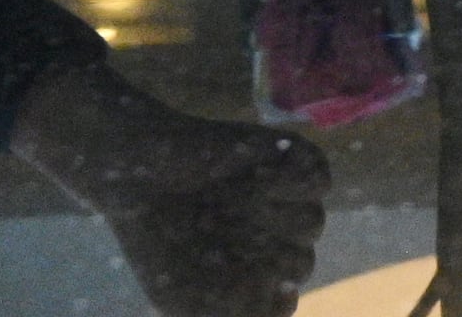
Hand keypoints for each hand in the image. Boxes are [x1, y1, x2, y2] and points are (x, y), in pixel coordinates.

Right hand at [13, 58, 326, 316]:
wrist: (141, 173)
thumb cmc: (160, 240)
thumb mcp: (186, 296)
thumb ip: (238, 313)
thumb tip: (283, 301)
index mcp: (251, 268)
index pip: (284, 294)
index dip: (275, 297)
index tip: (249, 286)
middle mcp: (271, 236)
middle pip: (300, 263)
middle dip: (268, 262)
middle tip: (232, 244)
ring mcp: (284, 198)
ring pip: (311, 224)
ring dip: (277, 222)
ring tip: (237, 205)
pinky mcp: (291, 160)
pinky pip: (319, 181)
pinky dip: (293, 185)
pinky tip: (256, 180)